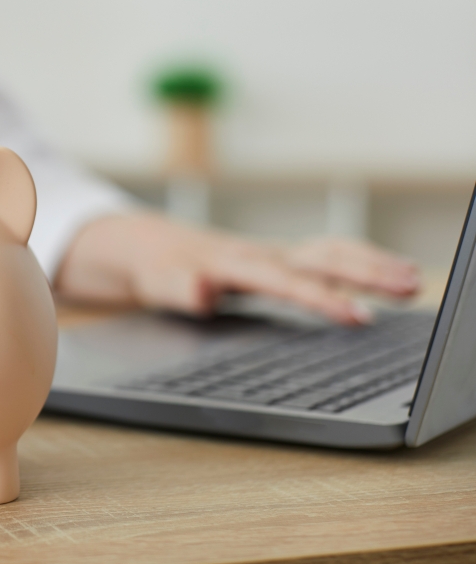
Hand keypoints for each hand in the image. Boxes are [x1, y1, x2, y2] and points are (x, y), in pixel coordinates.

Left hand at [56, 212, 419, 324]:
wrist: (148, 246)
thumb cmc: (157, 270)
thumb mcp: (158, 284)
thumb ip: (180, 289)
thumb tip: (203, 292)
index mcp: (236, 263)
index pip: (287, 282)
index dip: (322, 299)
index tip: (358, 316)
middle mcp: (262, 255)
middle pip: (322, 257)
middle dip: (367, 272)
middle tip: (410, 286)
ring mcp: (273, 256)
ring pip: (331, 252)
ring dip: (372, 264)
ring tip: (414, 281)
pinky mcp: (278, 261)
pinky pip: (327, 257)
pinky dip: (360, 262)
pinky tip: (389, 276)